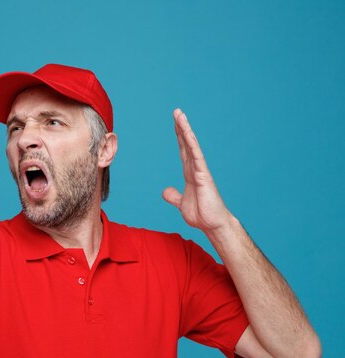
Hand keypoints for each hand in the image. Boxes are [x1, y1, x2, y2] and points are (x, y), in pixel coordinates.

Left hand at [162, 109, 233, 232]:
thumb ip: (173, 196)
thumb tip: (165, 191)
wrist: (213, 225)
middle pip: (186, 144)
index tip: (175, 123)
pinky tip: (187, 133)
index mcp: (190, 173)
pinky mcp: (204, 176)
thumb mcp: (181, 203)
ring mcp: (200, 171)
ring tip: (180, 115)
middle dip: (181, 127)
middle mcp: (195, 169)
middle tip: (176, 111)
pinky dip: (192, 144)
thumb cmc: (202, 214)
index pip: (183, 151)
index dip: (178, 137)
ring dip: (185, 130)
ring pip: (191, 146)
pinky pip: (197, 156)